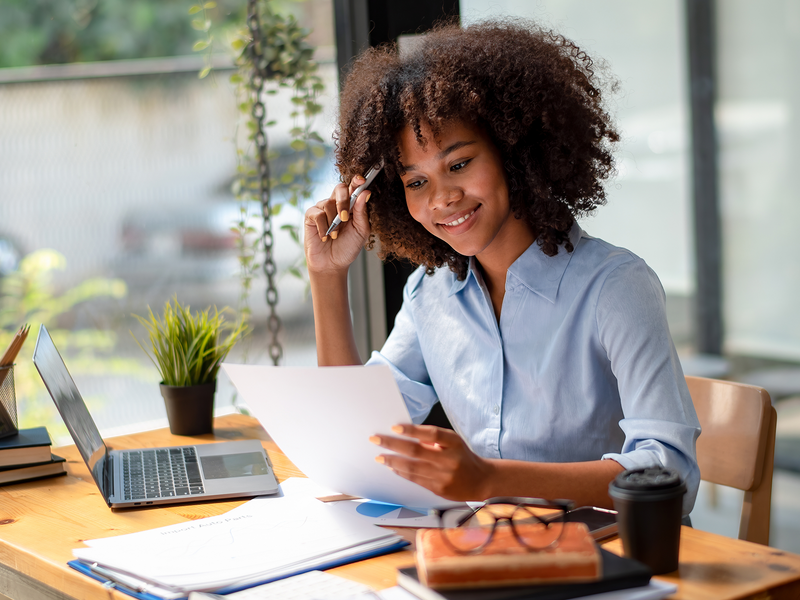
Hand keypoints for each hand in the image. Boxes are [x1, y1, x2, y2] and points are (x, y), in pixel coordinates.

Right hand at [304, 176, 371, 275]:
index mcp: (351, 205)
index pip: (354, 188)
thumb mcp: (361, 231)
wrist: (332, 264)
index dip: (357, 181)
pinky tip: (325, 237)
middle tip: (344, 218)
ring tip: (335, 235)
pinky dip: (323, 228)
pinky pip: (317, 214)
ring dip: (334, 223)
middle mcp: (336, 204)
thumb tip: (365, 193)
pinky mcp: (311, 216)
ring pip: (328, 203)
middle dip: (343, 201)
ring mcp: (323, 209)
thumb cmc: (348, 247)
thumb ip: (362, 212)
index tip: (361, 180)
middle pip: (340, 188)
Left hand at [370, 424, 493, 501]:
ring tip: (380, 457)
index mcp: (454, 443)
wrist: (481, 480)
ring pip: (412, 468)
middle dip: (392, 445)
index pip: (431, 434)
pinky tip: (393, 467)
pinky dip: (402, 472)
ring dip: (393, 461)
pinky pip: (416, 480)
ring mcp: (444, 476)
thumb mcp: (453, 442)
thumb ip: (432, 438)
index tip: (394, 427)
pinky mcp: (439, 489)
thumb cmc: (463, 456)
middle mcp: (449, 460)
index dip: (412, 431)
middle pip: (416, 451)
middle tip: (376, 439)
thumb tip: (405, 435)